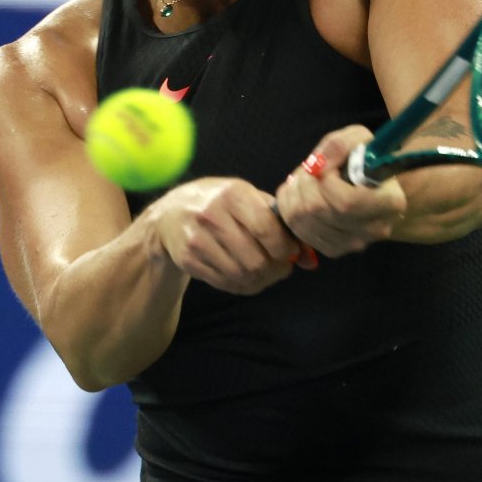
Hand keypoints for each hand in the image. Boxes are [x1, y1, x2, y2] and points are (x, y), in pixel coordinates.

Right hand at [148, 177, 304, 294]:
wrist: (170, 213)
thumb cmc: (220, 204)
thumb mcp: (248, 199)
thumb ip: (280, 224)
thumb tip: (311, 260)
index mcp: (233, 194)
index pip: (266, 230)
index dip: (285, 249)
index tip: (291, 253)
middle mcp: (212, 215)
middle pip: (255, 260)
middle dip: (276, 270)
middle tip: (282, 268)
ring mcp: (197, 239)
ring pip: (241, 276)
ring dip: (261, 281)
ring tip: (266, 274)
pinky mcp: (188, 259)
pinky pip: (225, 284)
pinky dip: (243, 287)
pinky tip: (247, 277)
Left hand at [274, 126, 406, 257]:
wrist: (368, 186)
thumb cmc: (364, 160)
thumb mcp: (359, 139)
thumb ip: (341, 145)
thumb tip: (319, 164)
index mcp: (389, 203)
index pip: (346, 202)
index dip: (326, 182)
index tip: (324, 166)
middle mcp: (375, 229)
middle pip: (319, 211)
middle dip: (304, 184)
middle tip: (308, 170)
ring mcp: (354, 244)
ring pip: (303, 221)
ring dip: (294, 195)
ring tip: (304, 180)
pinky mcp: (334, 250)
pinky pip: (298, 231)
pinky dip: (290, 210)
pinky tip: (300, 196)